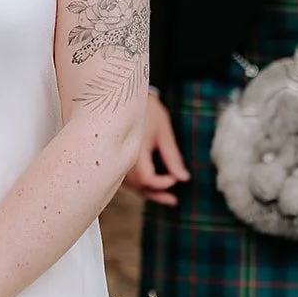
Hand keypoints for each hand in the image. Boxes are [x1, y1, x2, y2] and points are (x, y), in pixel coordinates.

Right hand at [123, 92, 189, 206]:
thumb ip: (172, 157)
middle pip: (138, 186)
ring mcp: (115, 158)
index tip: (175, 179)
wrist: (125, 95)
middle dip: (156, 194)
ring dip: (147, 191)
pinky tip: (149, 185)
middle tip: (173, 201)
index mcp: (134, 150)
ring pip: (130, 184)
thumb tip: (183, 178)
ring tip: (166, 197)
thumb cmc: (146, 110)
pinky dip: (138, 183)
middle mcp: (122, 157)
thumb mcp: (163, 132)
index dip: (162, 183)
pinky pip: (125, 177)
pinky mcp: (114, 157)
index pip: (146, 179)